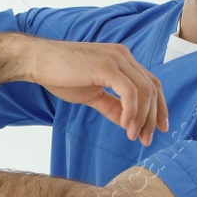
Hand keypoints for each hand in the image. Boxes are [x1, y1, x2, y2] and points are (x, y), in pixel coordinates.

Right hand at [26, 37, 168, 144]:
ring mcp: (116, 59)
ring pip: (144, 91)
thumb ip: (111, 106)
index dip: (158, 107)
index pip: (151, 83)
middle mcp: (124, 57)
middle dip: (153, 117)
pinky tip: (124, 124)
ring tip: (133, 136)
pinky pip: (129, 92)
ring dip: (142, 117)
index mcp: (122, 60)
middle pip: (152, 88)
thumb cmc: (61, 74)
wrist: (38, 61)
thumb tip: (127, 122)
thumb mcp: (92, 94)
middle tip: (147, 139)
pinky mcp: (107, 66)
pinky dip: (131, 110)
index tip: (157, 129)